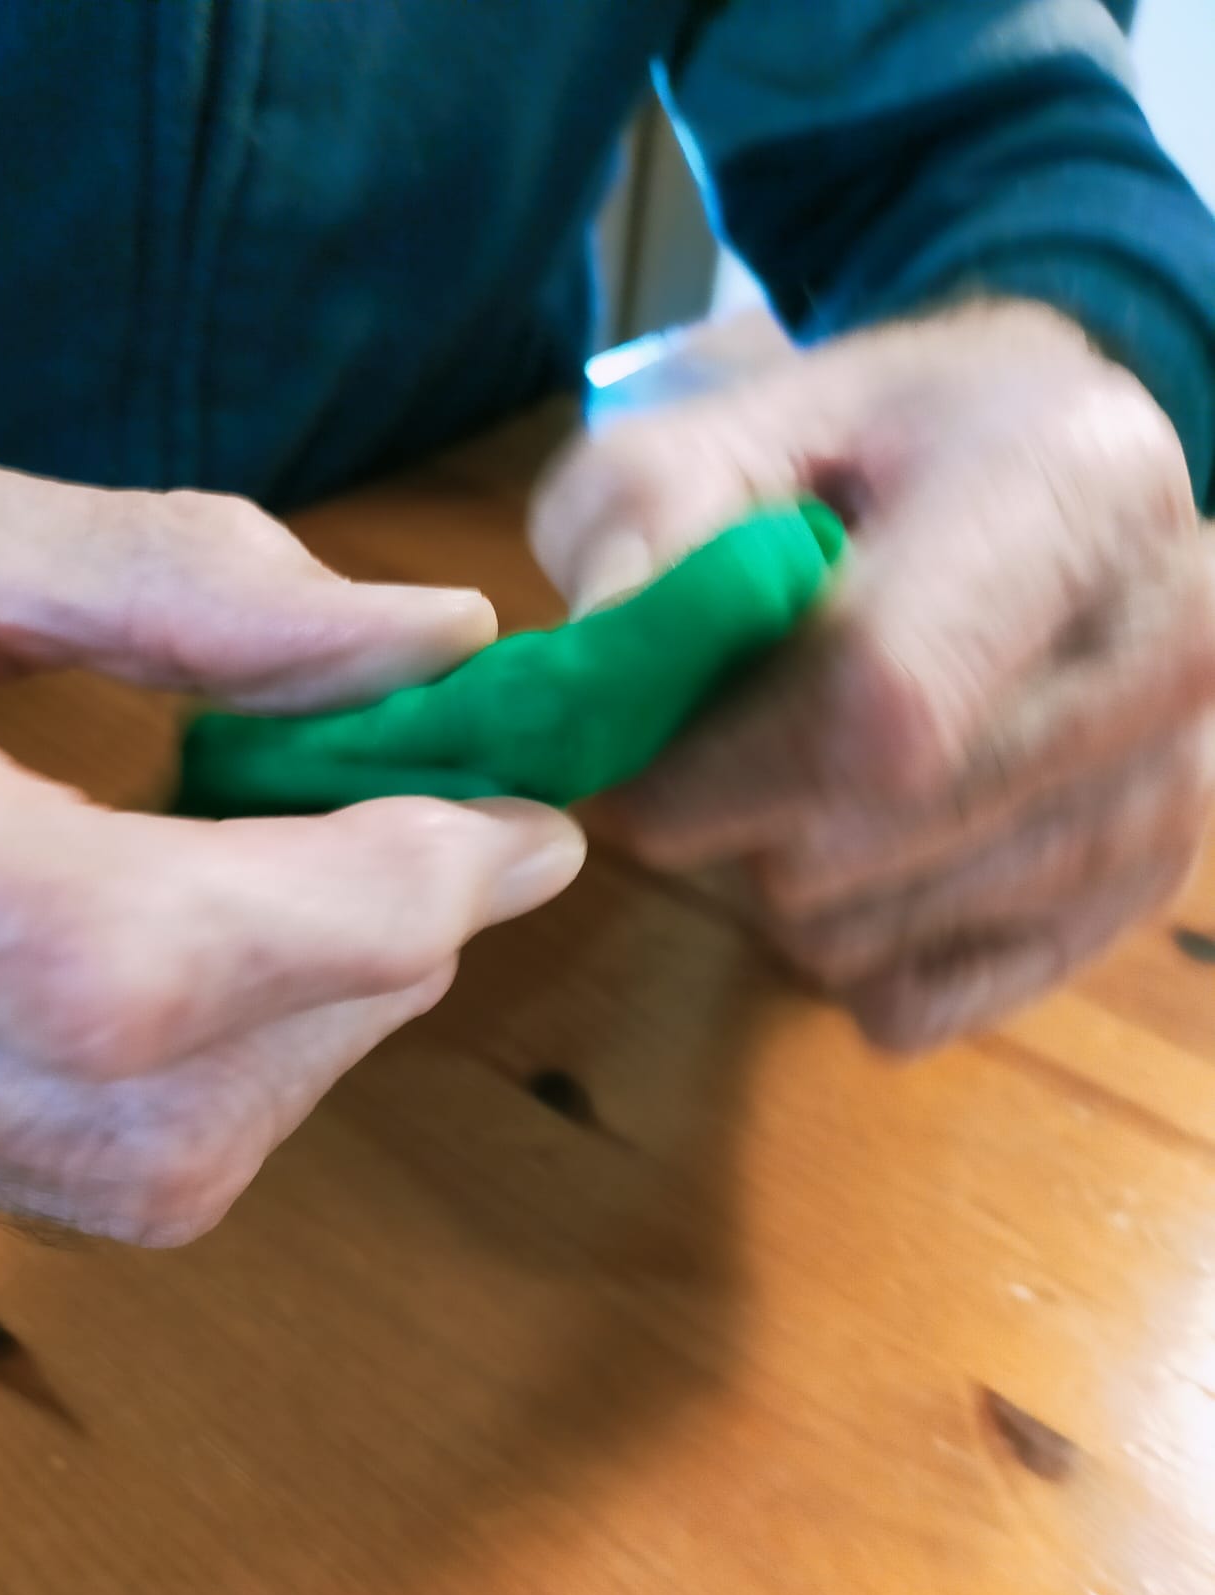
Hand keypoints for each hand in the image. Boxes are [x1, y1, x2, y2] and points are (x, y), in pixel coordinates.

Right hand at [0, 422, 584, 1242]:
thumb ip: (169, 578)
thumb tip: (429, 643)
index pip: (112, 958)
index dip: (350, 909)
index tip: (517, 824)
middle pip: (153, 1116)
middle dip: (362, 983)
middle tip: (451, 835)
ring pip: (131, 1174)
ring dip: (305, 1039)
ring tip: (340, 873)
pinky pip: (73, 1170)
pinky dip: (215, 1072)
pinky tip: (228, 938)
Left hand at [532, 303, 1214, 1049]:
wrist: (1031, 486)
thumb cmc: (866, 456)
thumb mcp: (733, 424)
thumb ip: (643, 511)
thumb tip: (605, 648)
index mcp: (1078, 488)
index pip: (879, 703)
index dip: (718, 767)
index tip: (627, 773)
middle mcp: (1170, 645)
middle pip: (865, 834)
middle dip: (732, 819)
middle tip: (710, 753)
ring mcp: (1175, 784)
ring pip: (870, 933)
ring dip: (773, 886)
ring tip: (798, 776)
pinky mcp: (1138, 896)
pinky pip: (911, 1001)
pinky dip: (836, 948)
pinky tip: (853, 847)